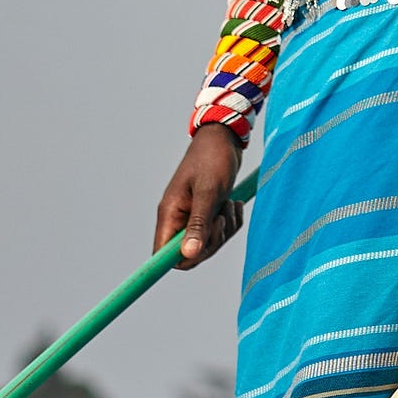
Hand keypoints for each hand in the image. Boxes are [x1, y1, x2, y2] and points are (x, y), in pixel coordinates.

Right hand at [154, 126, 243, 268]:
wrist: (225, 137)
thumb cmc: (214, 159)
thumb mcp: (209, 192)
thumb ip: (198, 223)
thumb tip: (188, 255)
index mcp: (170, 214)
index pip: (163, 255)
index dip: (180, 259)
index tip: (202, 250)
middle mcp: (177, 218)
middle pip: (190, 253)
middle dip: (212, 241)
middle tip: (222, 218)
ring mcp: (192, 215)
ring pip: (207, 243)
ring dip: (225, 230)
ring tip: (230, 205)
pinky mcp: (207, 211)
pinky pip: (219, 231)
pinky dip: (231, 222)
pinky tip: (234, 204)